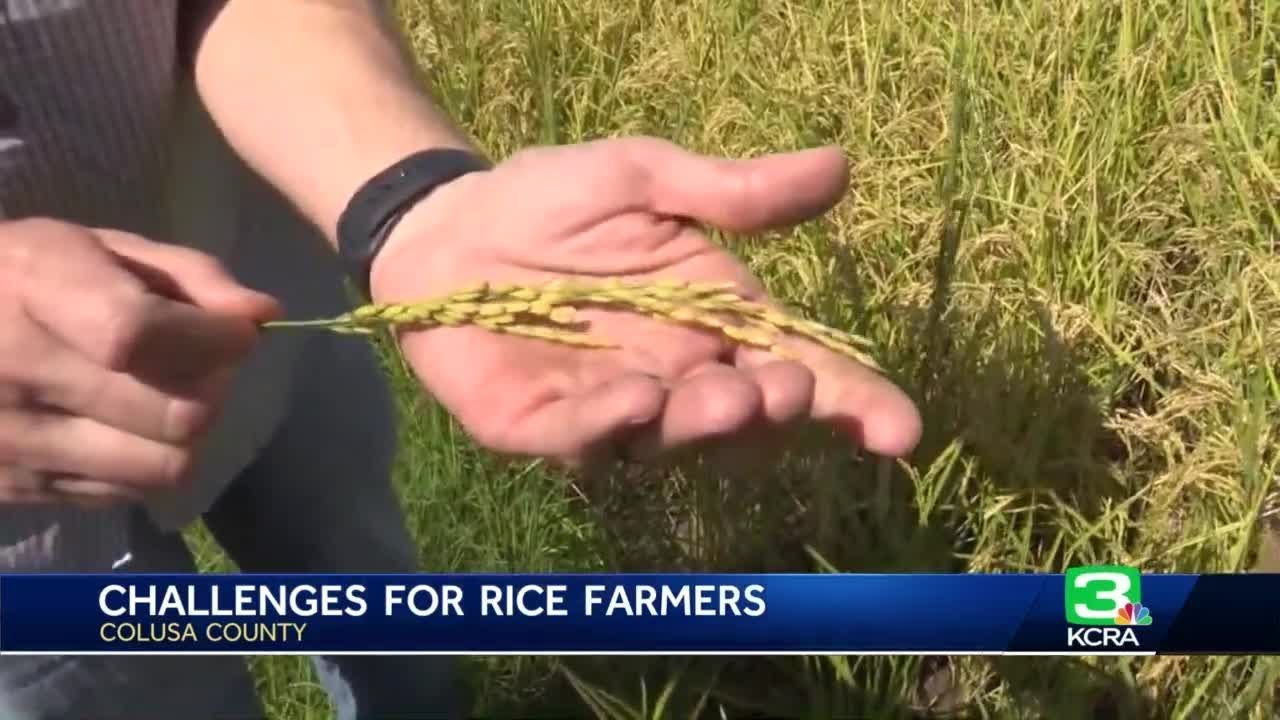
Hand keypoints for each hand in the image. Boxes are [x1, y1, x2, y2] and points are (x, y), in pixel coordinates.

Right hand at [0, 219, 278, 505]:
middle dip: (213, 390)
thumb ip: (188, 275)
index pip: (141, 333)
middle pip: (172, 414)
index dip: (212, 339)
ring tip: (168, 401)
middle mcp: (14, 367)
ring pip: (160, 467)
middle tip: (204, 368)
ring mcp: (9, 437)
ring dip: (186, 437)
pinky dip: (142, 463)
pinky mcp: (11, 485)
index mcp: (34, 287)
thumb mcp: (97, 246)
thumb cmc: (19, 276)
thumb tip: (262, 315)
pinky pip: (123, 492)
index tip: (237, 334)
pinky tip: (121, 428)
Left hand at [370, 138, 921, 470]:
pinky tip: (634, 400)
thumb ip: (732, 190)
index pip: (798, 368)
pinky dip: (610, 427)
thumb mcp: (645, 175)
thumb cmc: (553, 197)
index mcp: (716, 321)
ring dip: (702, 427)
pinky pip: (582, 439)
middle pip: (742, 420)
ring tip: (724, 397)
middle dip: (770, 412)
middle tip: (781, 390)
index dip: (852, 403)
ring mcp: (610, 411)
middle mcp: (676, 378)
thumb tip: (840, 167)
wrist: (449, 220)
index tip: (902, 429)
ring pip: (670, 442)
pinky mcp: (539, 429)